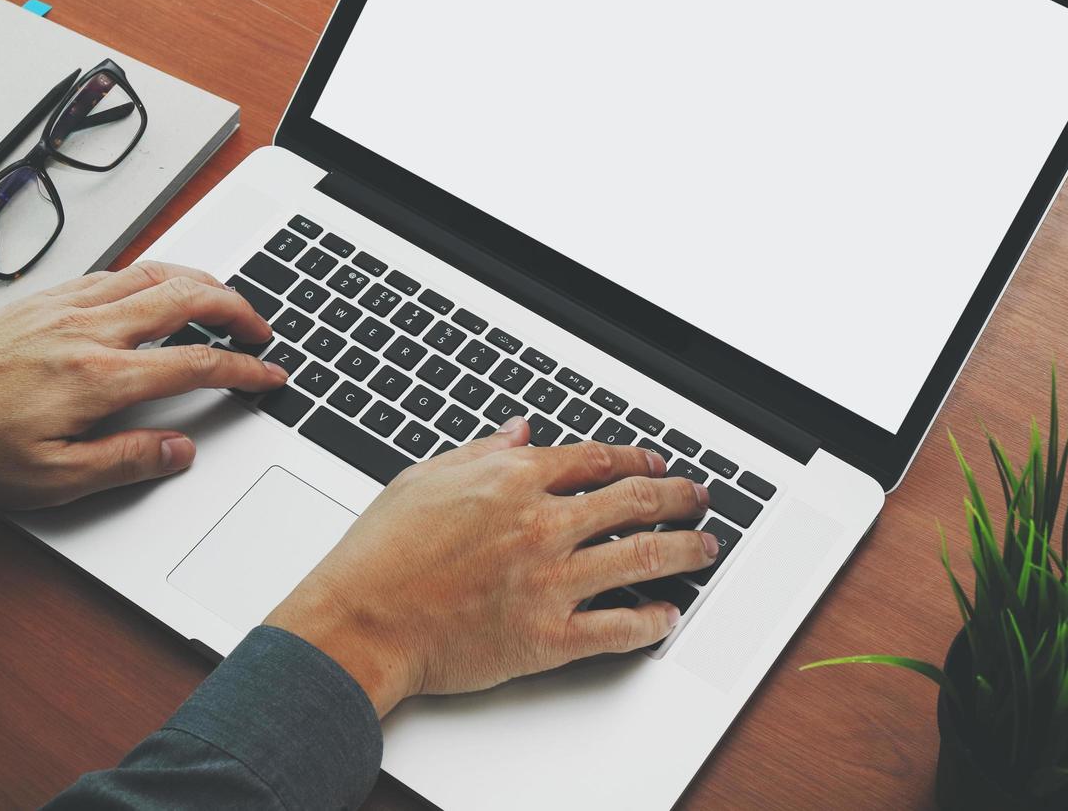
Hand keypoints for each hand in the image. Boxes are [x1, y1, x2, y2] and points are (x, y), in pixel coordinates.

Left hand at [0, 262, 286, 508]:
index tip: (268, 375)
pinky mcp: (50, 297)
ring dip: (203, 282)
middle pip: (188, 298)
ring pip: (156, 274)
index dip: (245, 369)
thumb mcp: (52, 480)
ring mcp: (69, 307)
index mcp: (100, 378)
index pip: (196, 364)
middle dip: (239, 309)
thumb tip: (179, 452)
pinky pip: (119, 271)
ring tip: (226, 300)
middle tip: (261, 330)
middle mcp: (90, 331)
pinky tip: (161, 286)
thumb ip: (126, 464)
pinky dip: (157, 273)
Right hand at [265, 419, 720, 715]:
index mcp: (513, 481)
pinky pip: (620, 628)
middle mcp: (542, 525)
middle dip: (678, 496)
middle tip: (698, 498)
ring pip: (643, 557)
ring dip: (685, 550)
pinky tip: (668, 615)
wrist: (361, 622)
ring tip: (705, 547)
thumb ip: (481, 452)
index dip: (636, 457)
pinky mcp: (549, 636)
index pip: (596, 460)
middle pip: (635, 501)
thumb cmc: (381, 553)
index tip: (654, 462)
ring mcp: (551, 582)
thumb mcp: (424, 478)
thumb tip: (520, 432)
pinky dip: (653, 621)